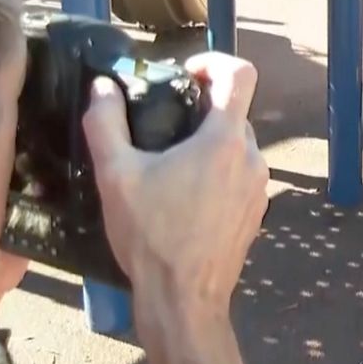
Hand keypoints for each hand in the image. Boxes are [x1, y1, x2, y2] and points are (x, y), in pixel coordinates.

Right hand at [82, 53, 269, 313]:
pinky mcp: (257, 213)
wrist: (184, 301)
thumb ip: (105, 123)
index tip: (184, 75)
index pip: (241, 74)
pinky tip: (183, 198)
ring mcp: (260, 188)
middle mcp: (253, 159)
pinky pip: (239, 176)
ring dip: (207, 145)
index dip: (214, 62)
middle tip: (162, 127)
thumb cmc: (151, 236)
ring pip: (236, 147)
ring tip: (168, 167)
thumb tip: (102, 87)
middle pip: (233, 113)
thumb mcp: (116, 176)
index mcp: (225, 140)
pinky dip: (216, 174)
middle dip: (200, 111)